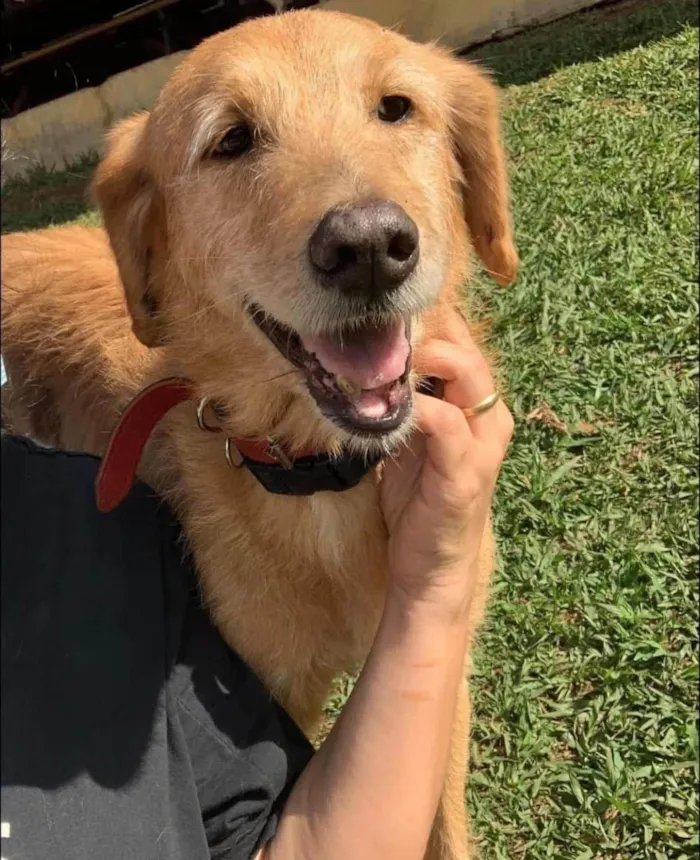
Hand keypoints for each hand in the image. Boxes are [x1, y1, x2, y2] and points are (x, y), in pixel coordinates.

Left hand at [380, 310, 513, 616]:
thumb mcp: (411, 443)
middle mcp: (489, 418)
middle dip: (426, 329)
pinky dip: (415, 407)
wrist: (429, 570)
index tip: (380, 316)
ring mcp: (483, 443)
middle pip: (467, 347)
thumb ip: (406, 404)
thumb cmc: (417, 502)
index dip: (425, 321)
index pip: (460, 341)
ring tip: (382, 356)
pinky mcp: (465, 472)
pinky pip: (445, 421)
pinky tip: (384, 406)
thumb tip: (370, 362)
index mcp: (477, 407)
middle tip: (379, 327)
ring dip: (423, 358)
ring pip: (467, 372)